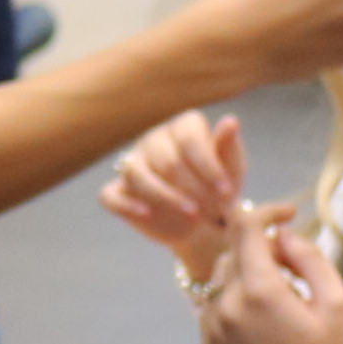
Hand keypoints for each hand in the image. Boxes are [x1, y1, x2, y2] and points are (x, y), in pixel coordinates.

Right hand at [98, 107, 252, 276]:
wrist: (204, 222)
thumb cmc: (219, 188)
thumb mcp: (232, 169)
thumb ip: (228, 147)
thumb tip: (231, 122)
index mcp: (183, 127)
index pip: (190, 139)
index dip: (208, 167)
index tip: (226, 191)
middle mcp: (155, 140)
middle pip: (165, 160)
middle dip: (192, 188)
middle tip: (212, 211)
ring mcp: (133, 164)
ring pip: (137, 174)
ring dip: (165, 197)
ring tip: (191, 216)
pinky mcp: (119, 191)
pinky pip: (110, 195)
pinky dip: (126, 205)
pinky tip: (146, 215)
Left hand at [193, 205, 342, 343]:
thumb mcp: (336, 302)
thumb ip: (310, 258)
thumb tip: (283, 234)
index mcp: (259, 291)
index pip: (247, 227)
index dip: (267, 211)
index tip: (288, 213)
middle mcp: (226, 305)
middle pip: (234, 250)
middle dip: (262, 248)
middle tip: (294, 270)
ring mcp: (211, 328)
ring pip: (220, 277)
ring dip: (246, 273)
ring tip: (280, 299)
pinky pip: (214, 305)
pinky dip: (234, 300)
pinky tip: (263, 323)